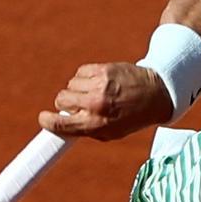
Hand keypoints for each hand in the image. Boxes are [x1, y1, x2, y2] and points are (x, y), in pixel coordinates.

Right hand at [37, 63, 172, 140]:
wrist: (157, 93)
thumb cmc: (132, 117)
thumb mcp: (111, 132)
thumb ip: (86, 129)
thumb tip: (60, 126)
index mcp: (97, 125)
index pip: (61, 124)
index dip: (47, 122)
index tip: (44, 119)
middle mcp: (96, 105)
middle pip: (61, 100)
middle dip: (65, 103)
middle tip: (77, 105)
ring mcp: (98, 86)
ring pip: (70, 85)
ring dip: (77, 89)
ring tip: (94, 93)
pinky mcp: (102, 69)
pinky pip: (80, 73)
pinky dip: (84, 77)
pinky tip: (98, 82)